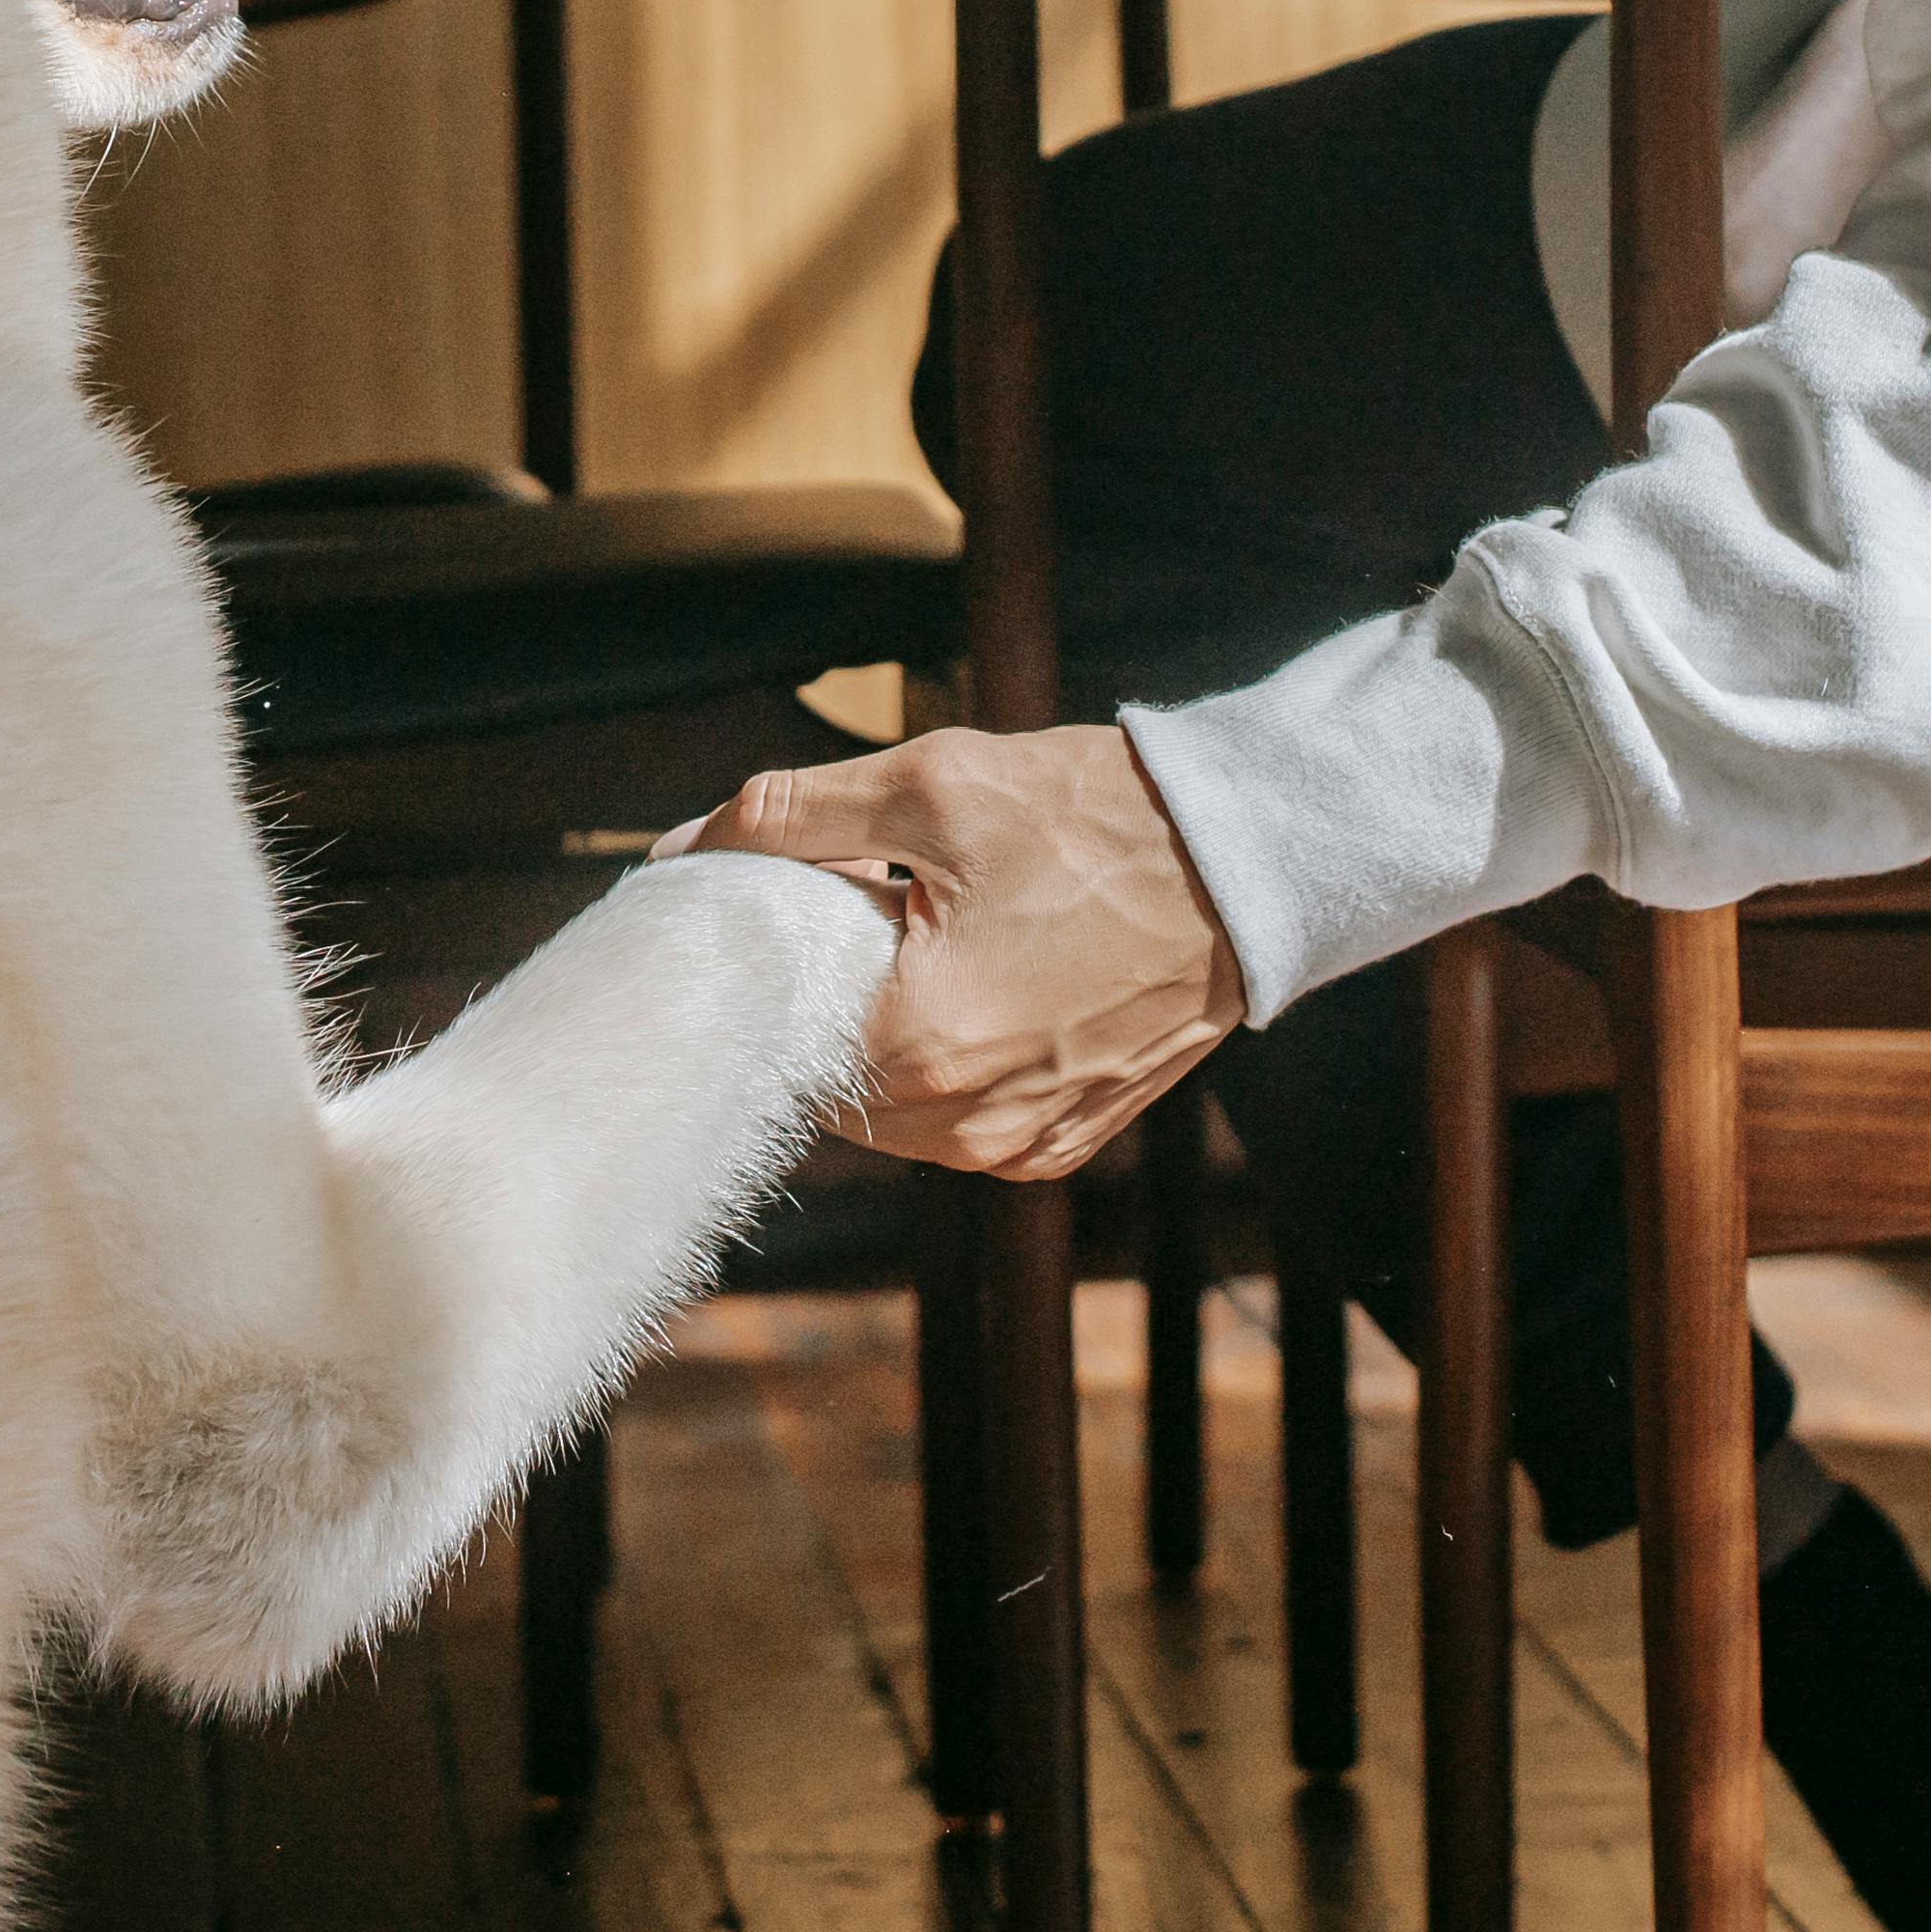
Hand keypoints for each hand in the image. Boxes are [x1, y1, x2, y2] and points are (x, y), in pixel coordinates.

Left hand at [654, 725, 1240, 1182]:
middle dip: (824, 1008)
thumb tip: (685, 846)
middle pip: (828, 1083)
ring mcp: (1023, 1145)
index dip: (763, 977)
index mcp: (924, 1046)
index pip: (774, 1042)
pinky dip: (948, 1070)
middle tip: (853, 922)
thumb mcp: (929, 787)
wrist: (1246, 863)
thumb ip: (789, 817)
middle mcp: (971, 1124)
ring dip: (884, 1043)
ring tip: (921, 951)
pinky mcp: (1063, 1144)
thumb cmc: (1096, 821)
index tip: (774, 920)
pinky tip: (973, 992)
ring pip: (892, 1113)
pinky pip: (962, 1126)